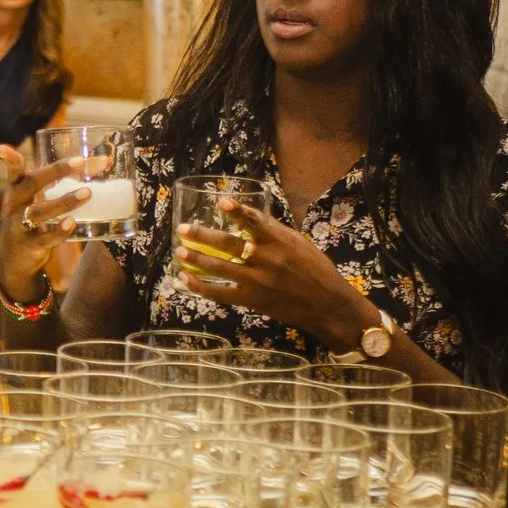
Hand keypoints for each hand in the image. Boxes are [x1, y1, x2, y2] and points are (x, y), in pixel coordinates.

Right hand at [0, 143, 94, 297]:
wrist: (15, 260)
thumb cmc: (30, 221)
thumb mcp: (34, 201)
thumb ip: (60, 183)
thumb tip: (102, 161)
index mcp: (16, 191)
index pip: (13, 171)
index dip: (10, 160)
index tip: (3, 148)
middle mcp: (14, 206)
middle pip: (31, 184)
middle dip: (55, 171)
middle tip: (80, 162)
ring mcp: (20, 226)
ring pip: (39, 212)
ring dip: (64, 202)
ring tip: (87, 193)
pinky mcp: (30, 246)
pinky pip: (46, 238)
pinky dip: (60, 231)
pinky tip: (72, 223)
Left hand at [172, 201, 367, 346]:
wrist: (328, 305)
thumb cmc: (316, 270)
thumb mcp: (300, 244)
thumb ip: (274, 231)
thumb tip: (249, 215)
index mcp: (281, 242)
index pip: (255, 221)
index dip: (237, 210)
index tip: (220, 201)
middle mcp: (267, 259)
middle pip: (229, 244)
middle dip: (202, 235)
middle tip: (182, 228)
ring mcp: (258, 281)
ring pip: (220, 268)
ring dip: (196, 259)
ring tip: (179, 251)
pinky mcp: (252, 300)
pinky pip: (220, 293)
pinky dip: (199, 287)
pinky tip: (184, 279)